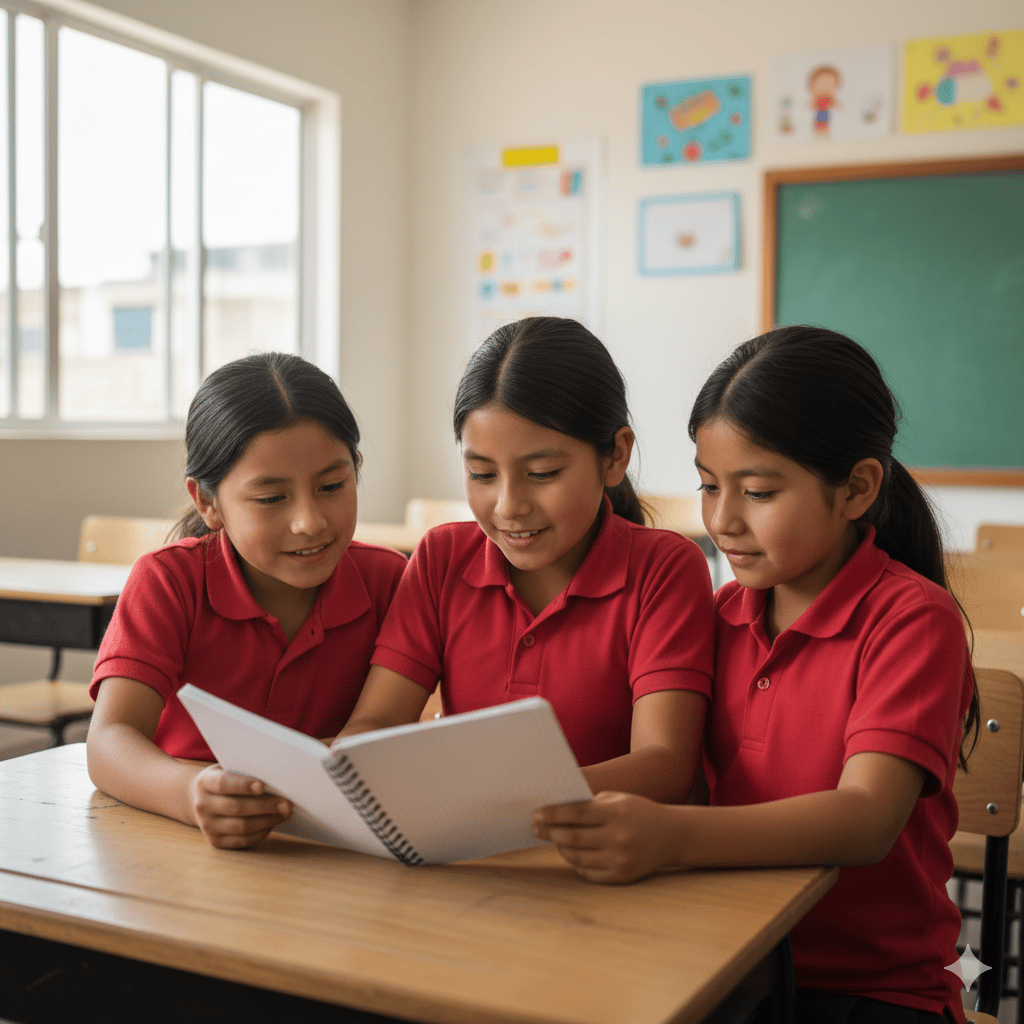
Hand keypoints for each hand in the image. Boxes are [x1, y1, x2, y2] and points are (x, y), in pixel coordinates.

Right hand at [189, 765, 291, 848]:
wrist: (202, 797)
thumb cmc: (226, 779)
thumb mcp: (229, 768)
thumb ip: (246, 771)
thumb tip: (277, 778)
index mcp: (205, 782)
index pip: (223, 784)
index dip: (243, 785)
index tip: (263, 786)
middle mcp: (202, 805)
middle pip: (236, 807)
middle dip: (265, 806)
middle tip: (287, 804)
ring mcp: (207, 826)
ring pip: (241, 827)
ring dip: (267, 820)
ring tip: (285, 813)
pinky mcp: (216, 841)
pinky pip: (242, 840)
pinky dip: (260, 833)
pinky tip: (272, 823)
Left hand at [532, 791, 682, 883]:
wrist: (671, 835)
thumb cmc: (638, 811)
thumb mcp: (618, 798)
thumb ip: (590, 803)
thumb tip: (555, 811)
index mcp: (617, 813)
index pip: (576, 813)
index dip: (553, 814)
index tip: (536, 814)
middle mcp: (618, 837)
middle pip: (573, 837)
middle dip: (550, 832)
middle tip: (535, 828)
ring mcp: (620, 860)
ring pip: (577, 857)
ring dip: (561, 847)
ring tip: (554, 839)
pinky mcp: (622, 877)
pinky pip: (588, 872)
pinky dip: (576, 863)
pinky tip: (571, 853)